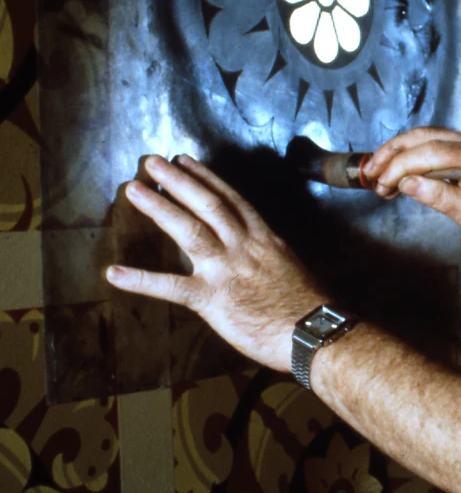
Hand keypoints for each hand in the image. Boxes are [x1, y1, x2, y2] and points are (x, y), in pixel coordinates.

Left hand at [105, 155, 329, 372]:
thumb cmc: (309, 306)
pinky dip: (142, 280)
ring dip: (159, 207)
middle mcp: (244, 246)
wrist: (315, 332)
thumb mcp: (290, 267)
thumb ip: (267, 256)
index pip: (231, 199)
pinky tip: (114, 274)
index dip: (205, 177)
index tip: (186, 160)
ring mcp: (227, 270)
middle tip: (151, 161)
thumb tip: (256, 254)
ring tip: (133, 189)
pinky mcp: (213, 299)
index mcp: (264, 238)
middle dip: (177, 181)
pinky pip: (172, 287)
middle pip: (207, 204)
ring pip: (189, 230)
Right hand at [363, 128, 460, 243]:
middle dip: (392, 154)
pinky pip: (432, 144)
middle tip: (371, 177)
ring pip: (424, 137)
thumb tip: (406, 183)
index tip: (382, 184)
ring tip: (379, 177)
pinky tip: (399, 175)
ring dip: (398, 153)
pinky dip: (411, 156)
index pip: (428, 153)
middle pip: (421, 137)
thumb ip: (440, 197)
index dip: (400, 166)